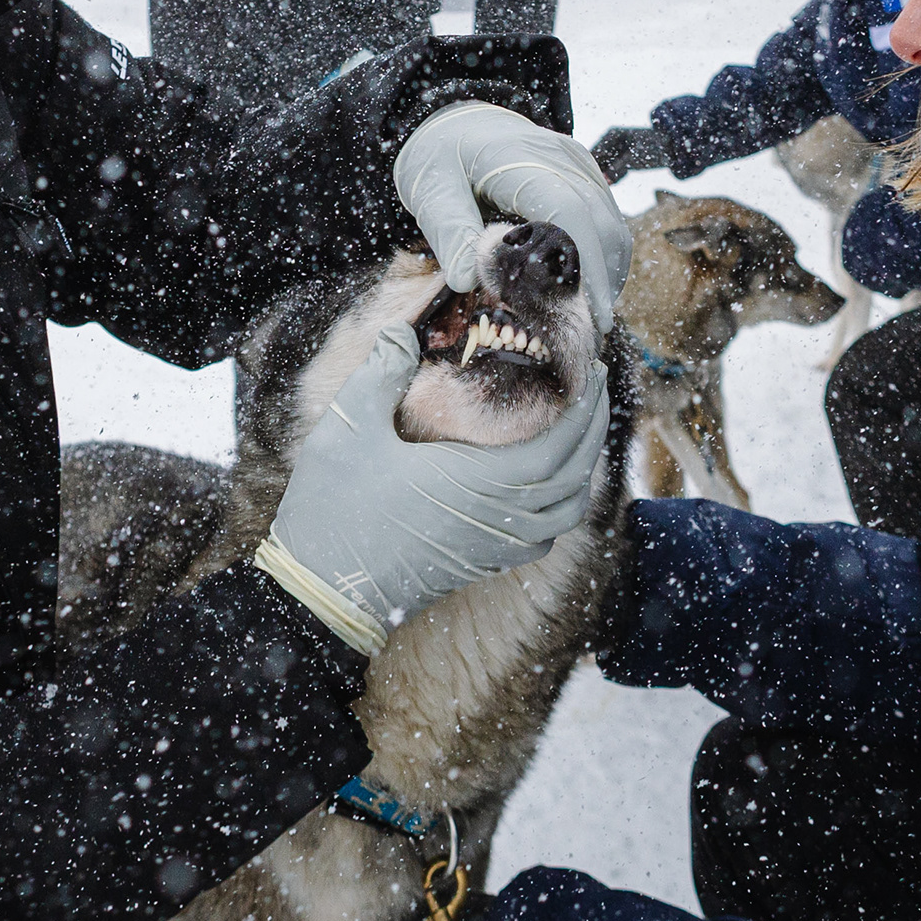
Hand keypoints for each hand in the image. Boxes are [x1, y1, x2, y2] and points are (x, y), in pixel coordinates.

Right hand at [259, 324, 606, 649]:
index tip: (593, 369)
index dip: (585, 405)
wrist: (324, 592)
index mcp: (482, 481)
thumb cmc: (336, 510)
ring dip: (583, 468)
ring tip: (580, 431)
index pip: (561, 442)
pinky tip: (548, 487)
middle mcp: (502, 517)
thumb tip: (405, 329)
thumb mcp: (350, 428)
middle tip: (596, 386)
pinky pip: (546, 536)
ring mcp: (496, 546)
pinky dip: (562, 506)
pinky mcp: (485, 563)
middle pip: (576, 472)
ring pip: (567, 510)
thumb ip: (382, 371)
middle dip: (594, 426)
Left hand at [394, 102, 630, 325]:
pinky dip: (603, 256)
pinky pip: (605, 217)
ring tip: (589, 317)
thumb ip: (449, 234)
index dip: (586, 263)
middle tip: (590, 332)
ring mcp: (577, 163)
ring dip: (608, 272)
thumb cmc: (441, 157)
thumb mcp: (430, 191)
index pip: (568, 210)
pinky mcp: (583, 174)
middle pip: (601, 222)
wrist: (457, 123)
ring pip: (611, 223)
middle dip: (603, 281)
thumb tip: (466, 280)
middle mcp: (559, 157)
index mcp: (519, 157)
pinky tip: (586, 288)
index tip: (592, 311)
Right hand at [590, 123, 671, 180]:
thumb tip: (604, 181)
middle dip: (600, 173)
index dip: (592, 166)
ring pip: (605, 167)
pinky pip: (613, 171)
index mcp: (611, 135)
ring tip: (615, 179)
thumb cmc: (654, 148)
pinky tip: (619, 179)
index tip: (593, 180)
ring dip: (608, 176)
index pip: (593, 152)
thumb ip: (617, 170)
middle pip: (597, 160)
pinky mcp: (623, 159)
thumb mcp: (634, 159)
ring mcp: (617, 151)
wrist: (673, 147)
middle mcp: (611, 142)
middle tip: (602, 183)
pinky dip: (615, 177)